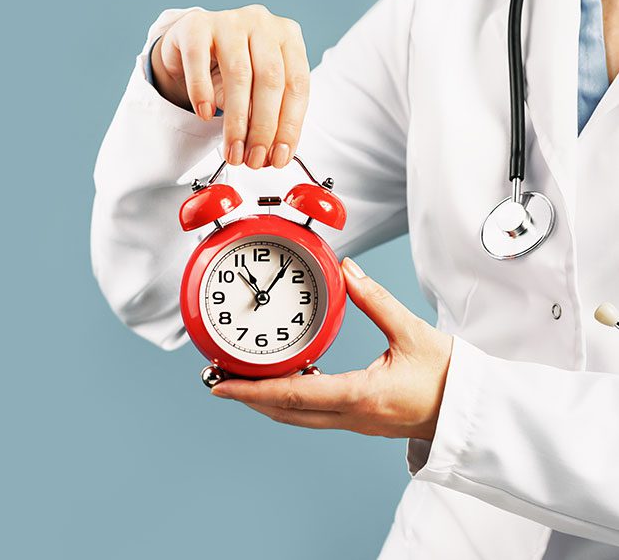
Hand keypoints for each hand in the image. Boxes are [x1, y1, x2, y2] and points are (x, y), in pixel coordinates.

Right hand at [151, 5, 309, 169]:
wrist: (193, 43)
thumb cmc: (233, 68)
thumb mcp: (259, 90)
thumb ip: (270, 117)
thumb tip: (273, 155)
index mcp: (289, 38)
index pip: (297, 86)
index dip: (289, 126)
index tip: (278, 157)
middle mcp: (263, 24)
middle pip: (270, 80)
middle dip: (263, 128)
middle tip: (254, 159)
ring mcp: (230, 21)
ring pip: (239, 74)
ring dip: (236, 120)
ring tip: (233, 149)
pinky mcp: (196, 25)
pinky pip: (199, 59)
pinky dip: (202, 92)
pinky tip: (205, 115)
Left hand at [211, 258, 452, 440]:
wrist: (474, 411)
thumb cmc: (449, 377)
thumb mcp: (412, 332)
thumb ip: (375, 299)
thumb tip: (348, 271)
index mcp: (360, 395)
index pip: (294, 395)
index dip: (252, 391)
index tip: (222, 386)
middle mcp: (352, 415)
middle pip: (286, 413)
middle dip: (249, 398)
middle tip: (219, 380)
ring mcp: (356, 421)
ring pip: (299, 417)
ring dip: (268, 401)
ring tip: (244, 381)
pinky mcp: (362, 419)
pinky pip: (316, 415)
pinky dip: (292, 402)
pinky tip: (288, 383)